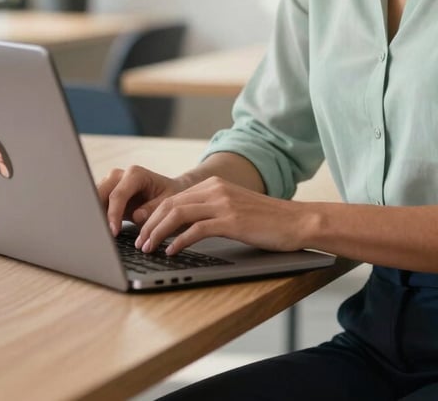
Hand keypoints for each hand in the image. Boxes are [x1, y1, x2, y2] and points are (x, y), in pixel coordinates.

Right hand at [98, 164, 189, 235]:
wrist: (168, 191)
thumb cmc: (169, 195)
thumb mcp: (168, 202)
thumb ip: (153, 208)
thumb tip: (137, 215)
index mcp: (136, 174)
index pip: (118, 195)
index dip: (113, 214)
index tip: (113, 232)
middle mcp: (119, 175)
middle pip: (99, 194)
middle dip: (97, 214)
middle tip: (99, 235)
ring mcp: (110, 183)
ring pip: (93, 199)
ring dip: (94, 217)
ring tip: (98, 235)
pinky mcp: (106, 194)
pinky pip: (95, 205)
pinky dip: (96, 218)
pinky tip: (99, 231)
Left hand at [133, 177, 304, 255]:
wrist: (296, 221)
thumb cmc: (267, 220)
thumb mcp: (235, 208)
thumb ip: (211, 212)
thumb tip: (182, 228)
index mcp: (216, 185)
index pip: (174, 198)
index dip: (153, 215)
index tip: (143, 231)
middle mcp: (217, 190)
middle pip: (171, 204)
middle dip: (150, 225)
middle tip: (140, 243)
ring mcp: (224, 204)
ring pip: (178, 214)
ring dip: (158, 233)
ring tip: (149, 249)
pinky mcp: (232, 221)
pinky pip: (196, 230)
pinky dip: (179, 241)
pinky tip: (172, 252)